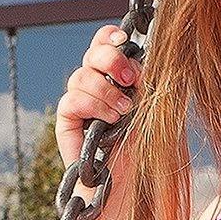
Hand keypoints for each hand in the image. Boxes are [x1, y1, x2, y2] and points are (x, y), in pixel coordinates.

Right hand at [55, 26, 140, 165]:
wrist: (131, 182)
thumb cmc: (144, 147)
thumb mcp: (153, 105)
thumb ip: (146, 79)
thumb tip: (140, 57)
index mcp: (115, 76)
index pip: (105, 43)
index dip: (110, 37)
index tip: (125, 40)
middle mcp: (95, 85)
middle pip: (92, 53)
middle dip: (110, 59)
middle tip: (129, 79)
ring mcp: (80, 102)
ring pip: (81, 76)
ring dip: (106, 91)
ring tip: (124, 112)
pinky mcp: (67, 121)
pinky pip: (72, 100)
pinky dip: (93, 105)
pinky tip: (109, 121)